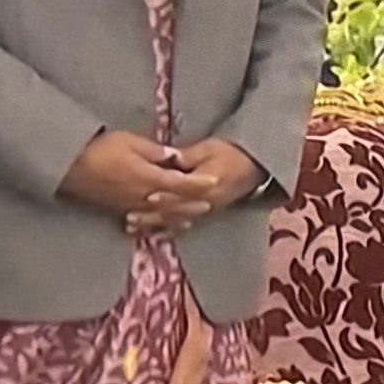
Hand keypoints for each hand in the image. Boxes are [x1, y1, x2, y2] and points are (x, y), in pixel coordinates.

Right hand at [62, 130, 206, 223]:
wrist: (70, 167)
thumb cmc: (100, 149)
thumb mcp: (129, 142)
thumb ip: (154, 151)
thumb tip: (175, 157)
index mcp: (148, 178)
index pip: (180, 183)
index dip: (199, 184)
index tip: (214, 182)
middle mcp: (143, 197)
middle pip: (174, 204)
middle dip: (193, 204)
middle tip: (210, 204)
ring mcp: (131, 206)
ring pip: (161, 217)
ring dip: (179, 218)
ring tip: (193, 218)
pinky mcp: (119, 211)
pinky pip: (145, 222)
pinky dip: (158, 225)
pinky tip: (164, 226)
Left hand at [125, 139, 267, 235]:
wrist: (253, 166)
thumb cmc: (230, 152)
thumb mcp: (209, 148)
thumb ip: (188, 155)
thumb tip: (168, 159)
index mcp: (207, 182)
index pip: (182, 191)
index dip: (164, 195)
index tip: (146, 196)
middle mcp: (206, 201)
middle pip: (175, 211)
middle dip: (152, 215)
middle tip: (129, 217)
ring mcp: (206, 210)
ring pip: (176, 221)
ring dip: (155, 225)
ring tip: (132, 227)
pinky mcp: (206, 214)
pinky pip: (184, 225)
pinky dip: (167, 230)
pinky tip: (153, 235)